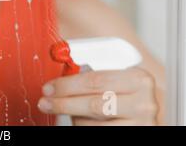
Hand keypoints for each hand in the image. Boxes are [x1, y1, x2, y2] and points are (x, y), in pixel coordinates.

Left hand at [37, 68, 158, 124]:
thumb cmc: (123, 91)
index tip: (49, 87)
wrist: (143, 110)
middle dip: (64, 103)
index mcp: (138, 79)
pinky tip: (81, 120)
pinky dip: (84, 126)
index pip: (95, 81)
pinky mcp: (137, 134)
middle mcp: (143, 103)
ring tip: (67, 110)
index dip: (67, 84)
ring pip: (94, 123)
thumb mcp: (112, 74)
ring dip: (75, 117)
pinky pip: (99, 132)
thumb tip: (58, 55)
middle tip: (45, 102)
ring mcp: (142, 123)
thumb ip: (89, 66)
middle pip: (94, 104)